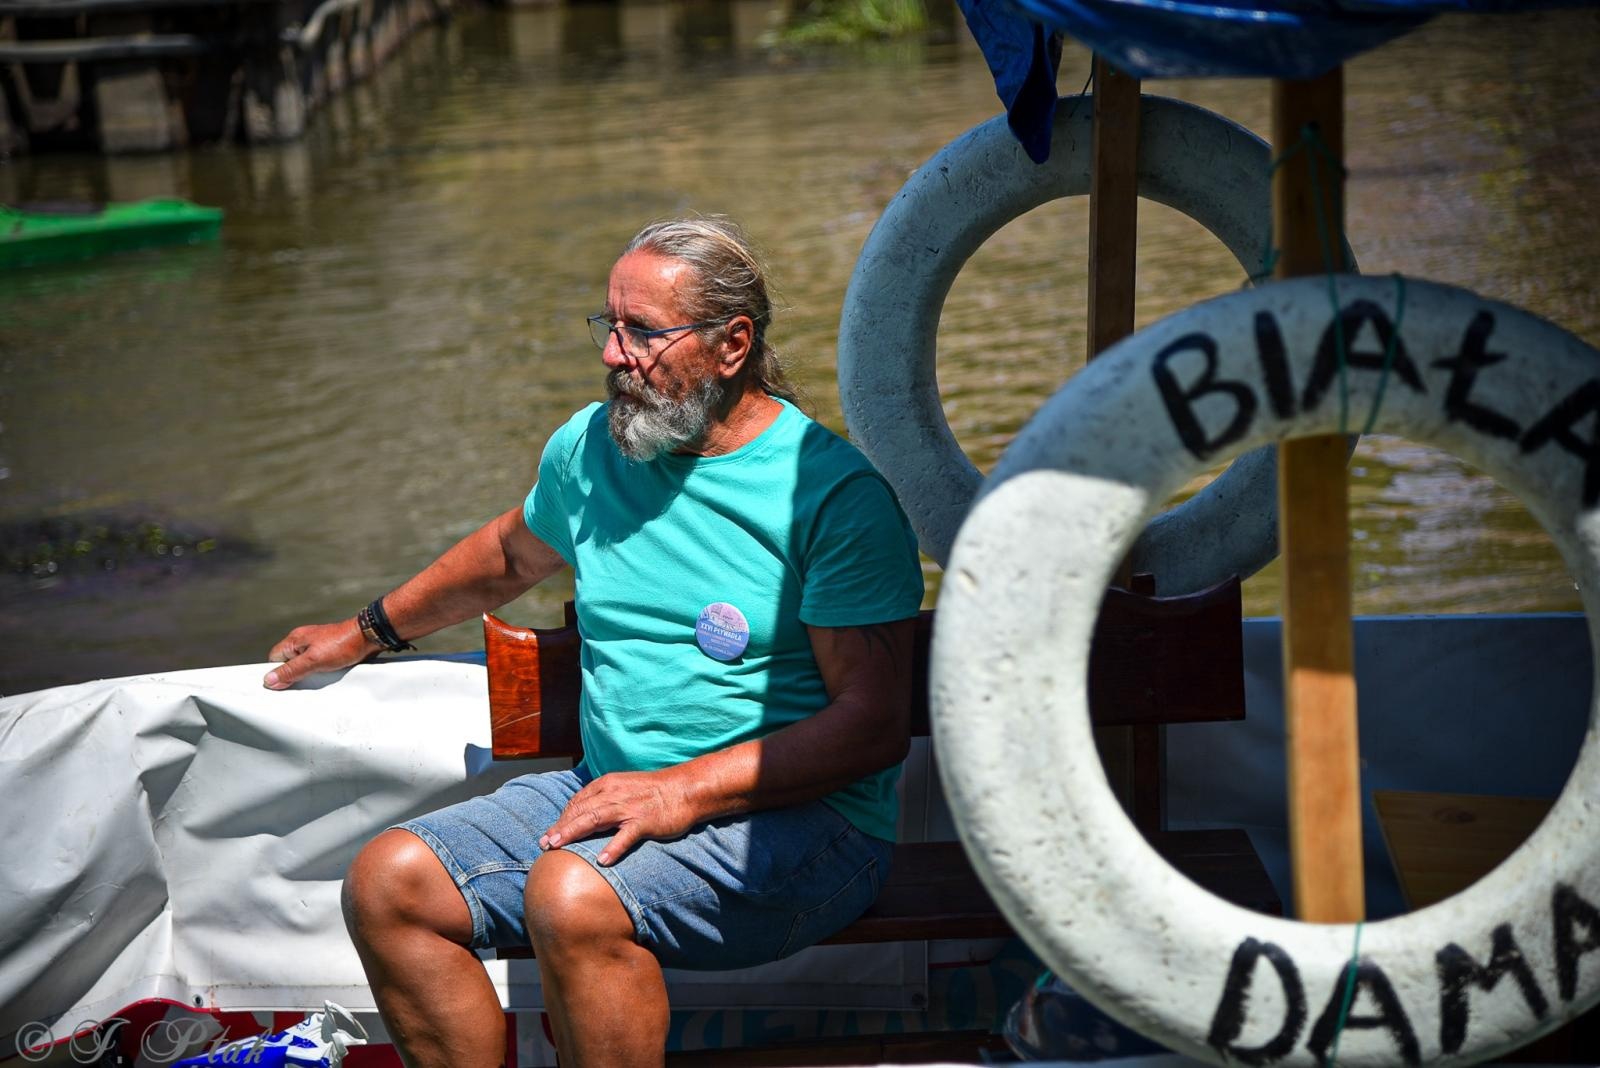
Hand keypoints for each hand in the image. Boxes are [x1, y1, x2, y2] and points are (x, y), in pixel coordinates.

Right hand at [263, 620, 378, 688]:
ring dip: (307, 674)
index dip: (276, 672)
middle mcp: (303, 641)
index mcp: (295, 639)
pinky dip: (318, 671)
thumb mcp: (313, 661)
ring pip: (303, 664)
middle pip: (288, 662)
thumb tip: (269, 680)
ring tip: (315, 679)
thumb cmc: (343, 644)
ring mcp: (316, 645)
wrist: (369, 637)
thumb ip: (291, 671)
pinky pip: (316, 664)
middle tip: (300, 684)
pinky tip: (325, 676)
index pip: (274, 658)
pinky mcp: (328, 650)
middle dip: (293, 675)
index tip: (280, 685)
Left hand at [540, 769, 698, 865]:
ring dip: (573, 833)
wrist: (685, 789)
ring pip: (594, 819)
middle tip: (544, 844)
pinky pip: (625, 836)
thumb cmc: (654, 791)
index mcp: (607, 785)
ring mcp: (629, 808)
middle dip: (560, 828)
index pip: (577, 802)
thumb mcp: (624, 788)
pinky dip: (613, 847)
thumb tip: (585, 816)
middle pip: (580, 811)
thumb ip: (605, 799)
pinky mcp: (645, 821)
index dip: (562, 819)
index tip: (550, 834)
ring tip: (557, 847)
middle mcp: (614, 794)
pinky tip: (602, 861)